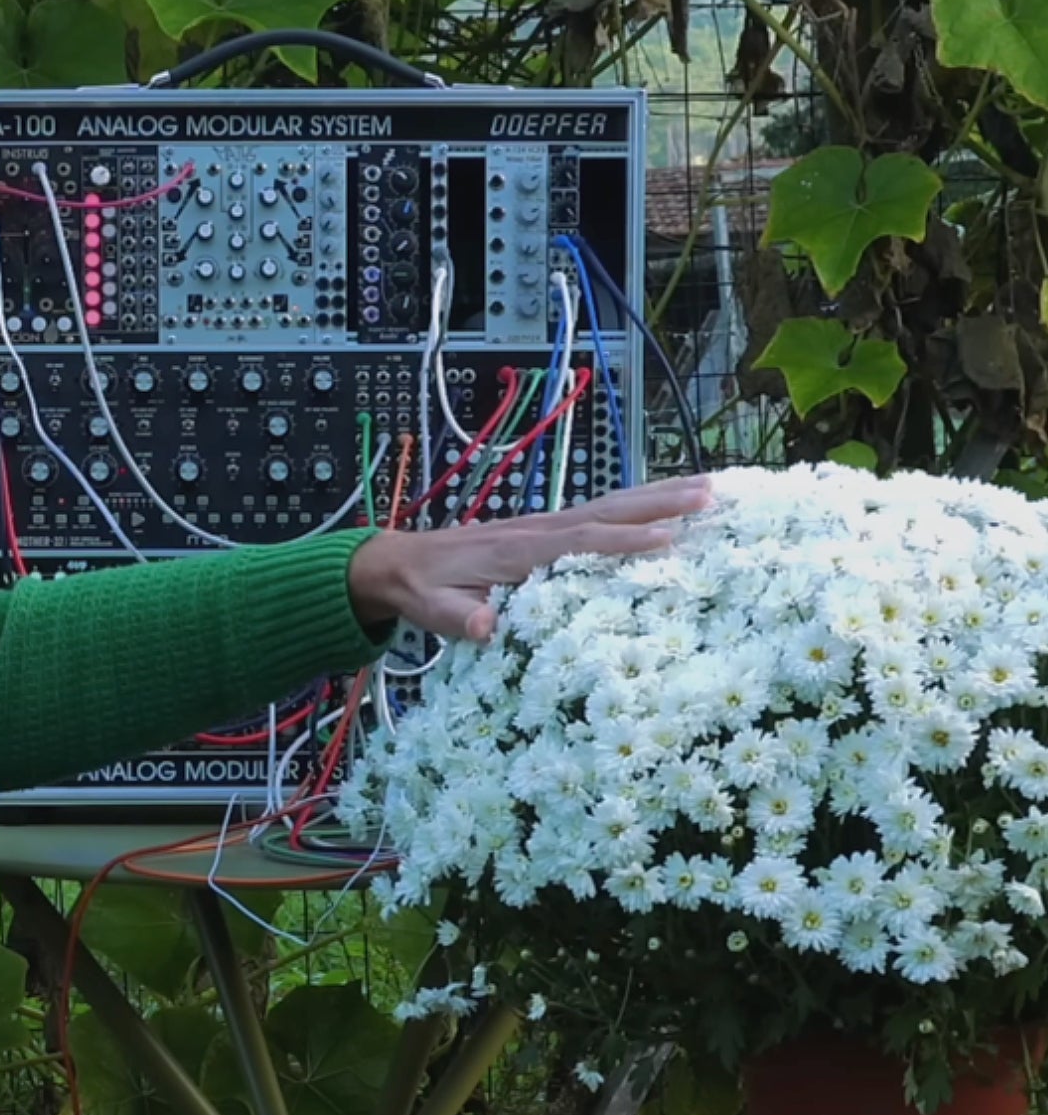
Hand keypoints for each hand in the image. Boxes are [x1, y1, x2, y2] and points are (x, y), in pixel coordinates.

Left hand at [347, 475, 714, 642]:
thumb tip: (487, 627)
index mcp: (518, 550)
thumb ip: (460, 618)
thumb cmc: (423, 590)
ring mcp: (546, 525)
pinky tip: (668, 504)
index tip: (669, 539)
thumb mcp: (434, 610)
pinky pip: (601, 513)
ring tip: (711, 487)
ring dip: (660, 495)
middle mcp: (540, 529)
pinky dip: (638, 505)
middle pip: (609, 511)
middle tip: (714, 495)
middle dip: (661, 503)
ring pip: (611, 505)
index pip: (580, 542)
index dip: (623, 541)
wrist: (401, 563)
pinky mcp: (548, 530)